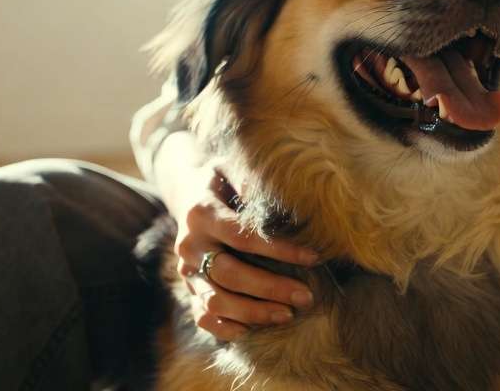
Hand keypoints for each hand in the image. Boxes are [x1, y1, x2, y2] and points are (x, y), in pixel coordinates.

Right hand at [175, 168, 319, 340]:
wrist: (186, 196)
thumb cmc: (221, 182)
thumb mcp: (230, 169)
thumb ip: (250, 178)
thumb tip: (284, 190)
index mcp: (202, 214)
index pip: (243, 236)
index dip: (279, 249)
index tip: (314, 258)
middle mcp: (189, 245)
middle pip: (230, 274)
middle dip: (270, 288)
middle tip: (306, 296)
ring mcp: (186, 271)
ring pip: (215, 300)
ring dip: (253, 312)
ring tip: (288, 314)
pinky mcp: (188, 289)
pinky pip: (201, 316)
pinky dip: (224, 327)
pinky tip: (251, 330)